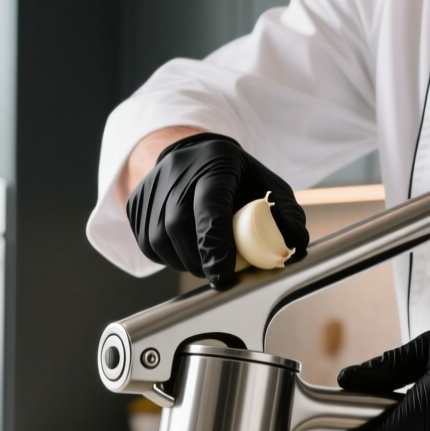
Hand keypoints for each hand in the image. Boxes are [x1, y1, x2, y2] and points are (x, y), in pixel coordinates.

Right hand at [125, 133, 308, 286]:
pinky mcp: (134, 205)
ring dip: (185, 261)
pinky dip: (170, 256)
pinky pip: (149, 245)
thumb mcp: (268, 186)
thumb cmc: (236, 177)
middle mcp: (176, 172)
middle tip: (220, 274)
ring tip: (205, 258)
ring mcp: (150, 188)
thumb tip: (294, 246)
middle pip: (178, 227)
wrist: (193, 155)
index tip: (223, 275)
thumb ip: (287, 215)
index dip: (214, 243)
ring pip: (160, 241)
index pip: (209, 206)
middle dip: (201, 260)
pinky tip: (186, 248)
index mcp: (215, 163)